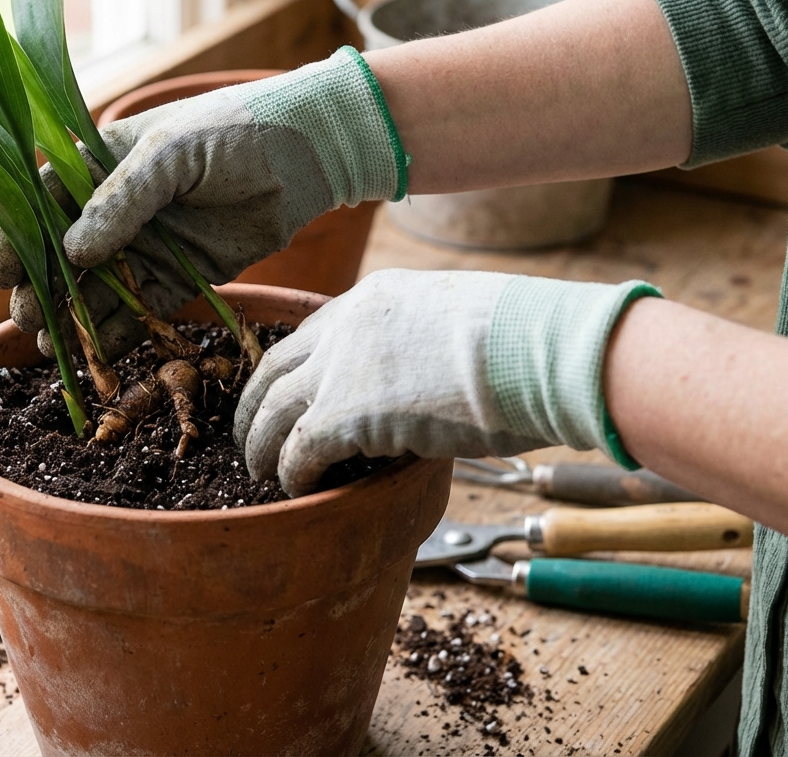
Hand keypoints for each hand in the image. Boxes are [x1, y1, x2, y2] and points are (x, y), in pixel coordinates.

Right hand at [0, 46, 407, 357]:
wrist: (307, 154)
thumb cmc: (233, 132)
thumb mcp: (171, 154)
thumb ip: (122, 201)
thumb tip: (74, 252)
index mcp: (100, 164)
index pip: (41, 202)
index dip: (16, 239)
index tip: (1, 276)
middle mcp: (115, 209)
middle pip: (63, 256)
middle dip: (42, 290)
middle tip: (28, 321)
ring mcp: (147, 245)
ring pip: (99, 289)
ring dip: (74, 319)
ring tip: (52, 349)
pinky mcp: (180, 276)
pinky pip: (142, 310)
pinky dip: (120, 333)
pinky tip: (96, 355)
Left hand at [235, 269, 659, 496]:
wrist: (537, 352)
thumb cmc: (523, 342)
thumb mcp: (456, 322)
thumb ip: (421, 345)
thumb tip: (424, 380)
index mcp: (372, 299)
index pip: (307, 335)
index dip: (287, 371)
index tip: (279, 396)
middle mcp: (344, 328)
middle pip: (273, 370)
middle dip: (254, 407)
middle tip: (250, 437)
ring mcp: (339, 369)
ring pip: (272, 411)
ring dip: (261, 445)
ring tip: (260, 472)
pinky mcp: (344, 414)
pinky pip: (298, 450)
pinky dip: (291, 472)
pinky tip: (297, 488)